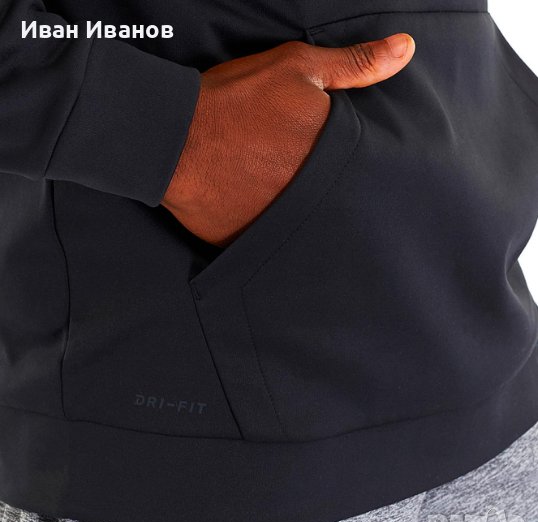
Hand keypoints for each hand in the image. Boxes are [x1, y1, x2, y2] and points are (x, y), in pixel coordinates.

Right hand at [162, 33, 415, 246]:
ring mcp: (276, 226)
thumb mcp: (298, 69)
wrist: (171, 137)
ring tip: (275, 191)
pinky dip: (266, 227)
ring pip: (301, 225)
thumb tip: (406, 50)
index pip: (361, 172)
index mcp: (329, 161)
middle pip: (332, 202)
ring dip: (296, 212)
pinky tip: (255, 209)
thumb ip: (354, 65)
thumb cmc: (235, 100)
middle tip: (296, 175)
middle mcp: (308, 200)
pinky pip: (266, 241)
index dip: (351, 165)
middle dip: (324, 190)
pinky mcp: (244, 242)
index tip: (332, 159)